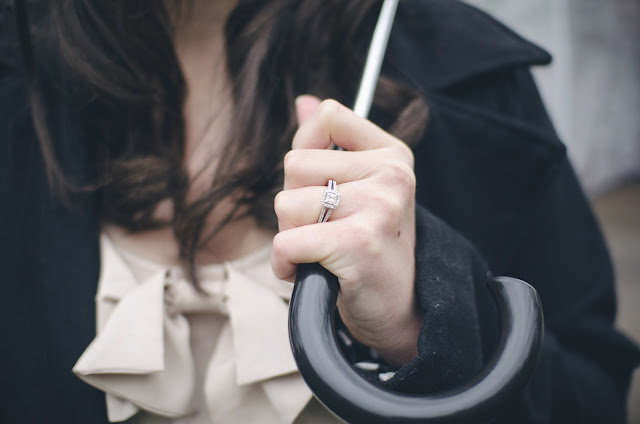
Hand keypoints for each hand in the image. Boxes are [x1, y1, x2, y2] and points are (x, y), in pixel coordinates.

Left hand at [271, 95, 420, 365]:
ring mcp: (379, 207)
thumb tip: (303, 100)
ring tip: (322, 252)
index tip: (323, 185)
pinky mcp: (358, 243)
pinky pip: (285, 242)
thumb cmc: (368, 248)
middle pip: (294, 163)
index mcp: (392, 154)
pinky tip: (311, 272)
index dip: (307, 151)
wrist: (396, 311)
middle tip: (326, 230)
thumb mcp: (357, 189)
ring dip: (291, 236)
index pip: (327, 115)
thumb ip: (329, 143)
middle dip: (295, 203)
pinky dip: (285, 264)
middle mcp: (392, 175)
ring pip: (285, 204)